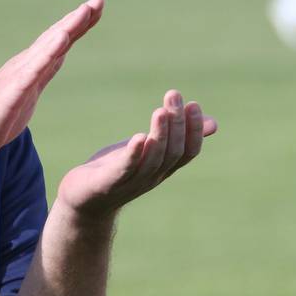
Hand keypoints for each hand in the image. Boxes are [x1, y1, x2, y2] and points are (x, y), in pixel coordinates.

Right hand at [0, 0, 104, 162]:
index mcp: (31, 67)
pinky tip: (60, 43)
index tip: (97, 6)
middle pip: (55, 38)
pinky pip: (31, 73)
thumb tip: (59, 56)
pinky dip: (46, 55)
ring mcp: (17, 78)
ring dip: (65, 30)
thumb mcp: (29, 91)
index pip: (58, 41)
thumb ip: (43, 71)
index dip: (78, 24)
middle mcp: (24, 66)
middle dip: (77, 19)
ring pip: (46, 49)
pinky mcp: (11, 94)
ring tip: (83, 13)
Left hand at [56, 90, 216, 219]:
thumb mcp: (147, 150)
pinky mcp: (108, 183)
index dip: (193, 130)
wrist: (81, 200)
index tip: (193, 104)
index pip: (187, 152)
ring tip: (161, 111)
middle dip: (176, 123)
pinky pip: (125, 169)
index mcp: (162, 169)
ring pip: (152, 160)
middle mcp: (151, 177)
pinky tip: (138, 137)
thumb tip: (214, 123)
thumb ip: (173, 137)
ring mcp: (131, 182)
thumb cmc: (115, 170)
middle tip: (173, 95)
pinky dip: (134, 154)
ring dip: (159, 134)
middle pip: (172, 152)